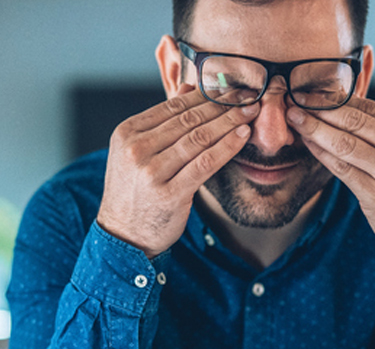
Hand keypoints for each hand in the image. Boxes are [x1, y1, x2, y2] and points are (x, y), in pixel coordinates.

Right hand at [97, 86, 258, 257]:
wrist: (124, 235)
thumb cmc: (134, 192)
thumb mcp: (137, 152)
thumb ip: (162, 121)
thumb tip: (190, 87)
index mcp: (127, 132)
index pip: (172, 105)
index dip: (205, 94)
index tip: (229, 88)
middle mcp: (136, 149)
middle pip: (188, 119)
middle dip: (222, 105)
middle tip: (247, 95)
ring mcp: (152, 172)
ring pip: (199, 138)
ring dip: (229, 122)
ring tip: (250, 112)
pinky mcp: (170, 193)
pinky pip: (205, 163)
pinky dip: (227, 147)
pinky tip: (242, 136)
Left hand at [287, 97, 374, 263]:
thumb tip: (348, 108)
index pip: (370, 106)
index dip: (338, 98)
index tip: (314, 92)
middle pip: (355, 120)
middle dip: (321, 108)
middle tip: (297, 99)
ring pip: (344, 143)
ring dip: (315, 129)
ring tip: (294, 119)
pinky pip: (342, 169)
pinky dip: (321, 154)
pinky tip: (308, 144)